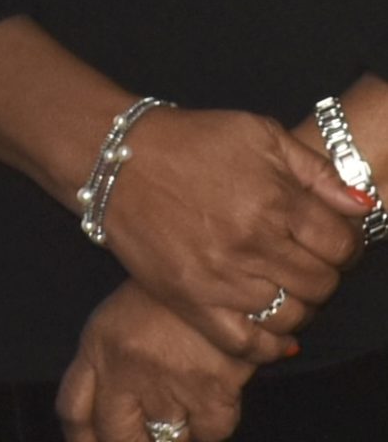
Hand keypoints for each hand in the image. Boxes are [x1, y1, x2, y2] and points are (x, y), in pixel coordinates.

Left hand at [57, 284, 257, 441]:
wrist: (216, 273)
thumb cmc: (164, 297)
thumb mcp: (118, 320)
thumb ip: (105, 367)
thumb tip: (101, 424)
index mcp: (98, 346)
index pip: (72, 410)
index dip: (80, 440)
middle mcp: (126, 369)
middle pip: (114, 437)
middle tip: (145, 434)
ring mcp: (168, 384)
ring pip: (165, 441)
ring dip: (174, 433)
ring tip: (182, 401)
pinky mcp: (210, 395)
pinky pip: (208, 435)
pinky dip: (210, 424)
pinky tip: (210, 394)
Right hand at [98, 105, 365, 357]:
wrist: (118, 157)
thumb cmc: (190, 140)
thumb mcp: (257, 133)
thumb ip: (315, 169)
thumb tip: (361, 205)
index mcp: (273, 199)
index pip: (341, 245)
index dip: (345, 244)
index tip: (330, 239)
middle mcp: (252, 243)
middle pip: (321, 284)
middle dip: (322, 272)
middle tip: (303, 258)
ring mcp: (223, 279)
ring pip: (292, 317)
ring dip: (299, 305)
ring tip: (284, 283)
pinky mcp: (193, 303)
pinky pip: (248, 345)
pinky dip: (269, 346)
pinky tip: (273, 330)